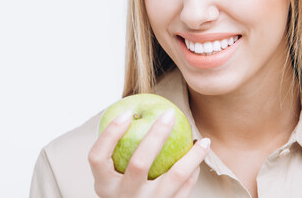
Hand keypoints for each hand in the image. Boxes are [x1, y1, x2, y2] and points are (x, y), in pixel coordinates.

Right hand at [88, 109, 210, 197]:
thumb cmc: (121, 190)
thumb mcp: (110, 177)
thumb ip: (116, 151)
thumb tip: (132, 113)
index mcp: (104, 185)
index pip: (97, 157)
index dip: (110, 133)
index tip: (127, 112)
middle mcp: (122, 197)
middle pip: (139, 163)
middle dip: (156, 135)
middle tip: (170, 114)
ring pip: (173, 177)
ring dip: (192, 156)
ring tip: (203, 140)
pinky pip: (184, 190)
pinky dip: (193, 172)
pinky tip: (198, 158)